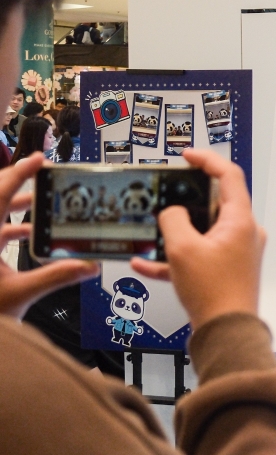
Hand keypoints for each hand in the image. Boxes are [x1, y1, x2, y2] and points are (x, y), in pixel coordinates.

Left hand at [0, 156, 98, 317]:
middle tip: (43, 176)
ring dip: (17, 206)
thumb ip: (57, 276)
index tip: (38, 161)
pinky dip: (12, 227)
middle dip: (21, 185)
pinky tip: (28, 234)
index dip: (20, 173)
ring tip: (41, 201)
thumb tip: (88, 265)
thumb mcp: (21, 293)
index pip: (1, 193)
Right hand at [131, 149, 265, 329]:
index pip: (229, 176)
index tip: (187, 156)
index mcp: (241, 221)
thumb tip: (171, 213)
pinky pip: (200, 257)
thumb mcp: (182, 249)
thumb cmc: (214, 294)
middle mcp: (245, 234)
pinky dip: (176, 258)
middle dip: (186, 199)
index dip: (207, 160)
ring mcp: (238, 253)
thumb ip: (173, 221)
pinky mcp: (228, 271)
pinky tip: (145, 265)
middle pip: (215, 204)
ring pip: (204, 232)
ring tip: (152, 233)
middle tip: (166, 194)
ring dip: (177, 232)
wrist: (227, 334)